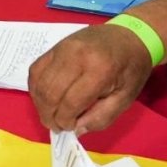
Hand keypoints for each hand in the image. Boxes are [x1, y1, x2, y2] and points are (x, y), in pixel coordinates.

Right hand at [29, 24, 150, 133]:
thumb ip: (101, 117)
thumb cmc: (131, 68)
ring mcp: (63, 48)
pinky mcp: (55, 46)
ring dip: (40, 104)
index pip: (70, 103)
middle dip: (49, 116)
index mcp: (99, 70)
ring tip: (50, 114)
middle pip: (50, 93)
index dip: (65, 121)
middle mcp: (76, 56)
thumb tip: (76, 130)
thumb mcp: (125, 98)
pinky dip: (36, 87)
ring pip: (39, 82)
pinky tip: (44, 98)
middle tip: (56, 126)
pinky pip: (36, 69)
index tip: (69, 128)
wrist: (130, 36)